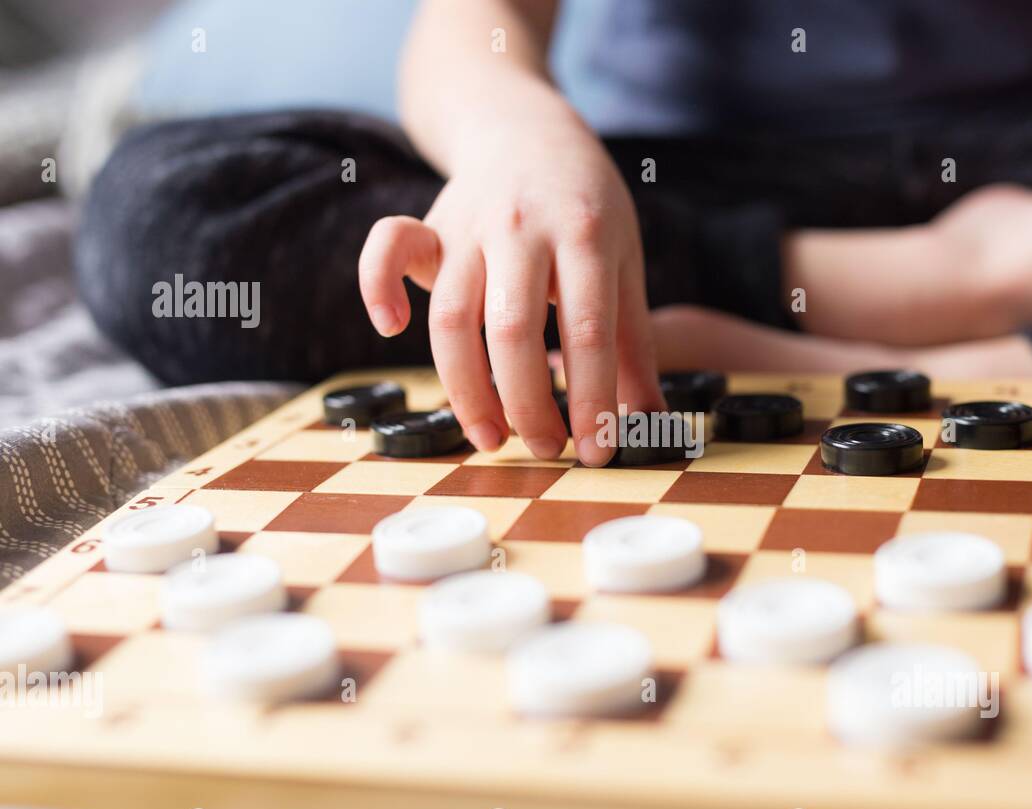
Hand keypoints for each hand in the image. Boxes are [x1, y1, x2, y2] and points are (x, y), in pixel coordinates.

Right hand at [358, 122, 662, 465]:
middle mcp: (521, 229)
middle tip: (546, 450)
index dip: (591, 399)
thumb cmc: (584, 207)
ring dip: (466, 389)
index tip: (595, 452)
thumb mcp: (624, 261)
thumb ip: (634, 343)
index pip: (587, 330)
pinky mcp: (427, 227)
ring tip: (492, 437)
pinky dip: (375, 286)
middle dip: (528, 404)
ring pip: (451, 317)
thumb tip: (652, 422)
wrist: (526, 130)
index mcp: (585, 234)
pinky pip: (386, 249)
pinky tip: (388, 328)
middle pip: (512, 331)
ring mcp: (467, 225)